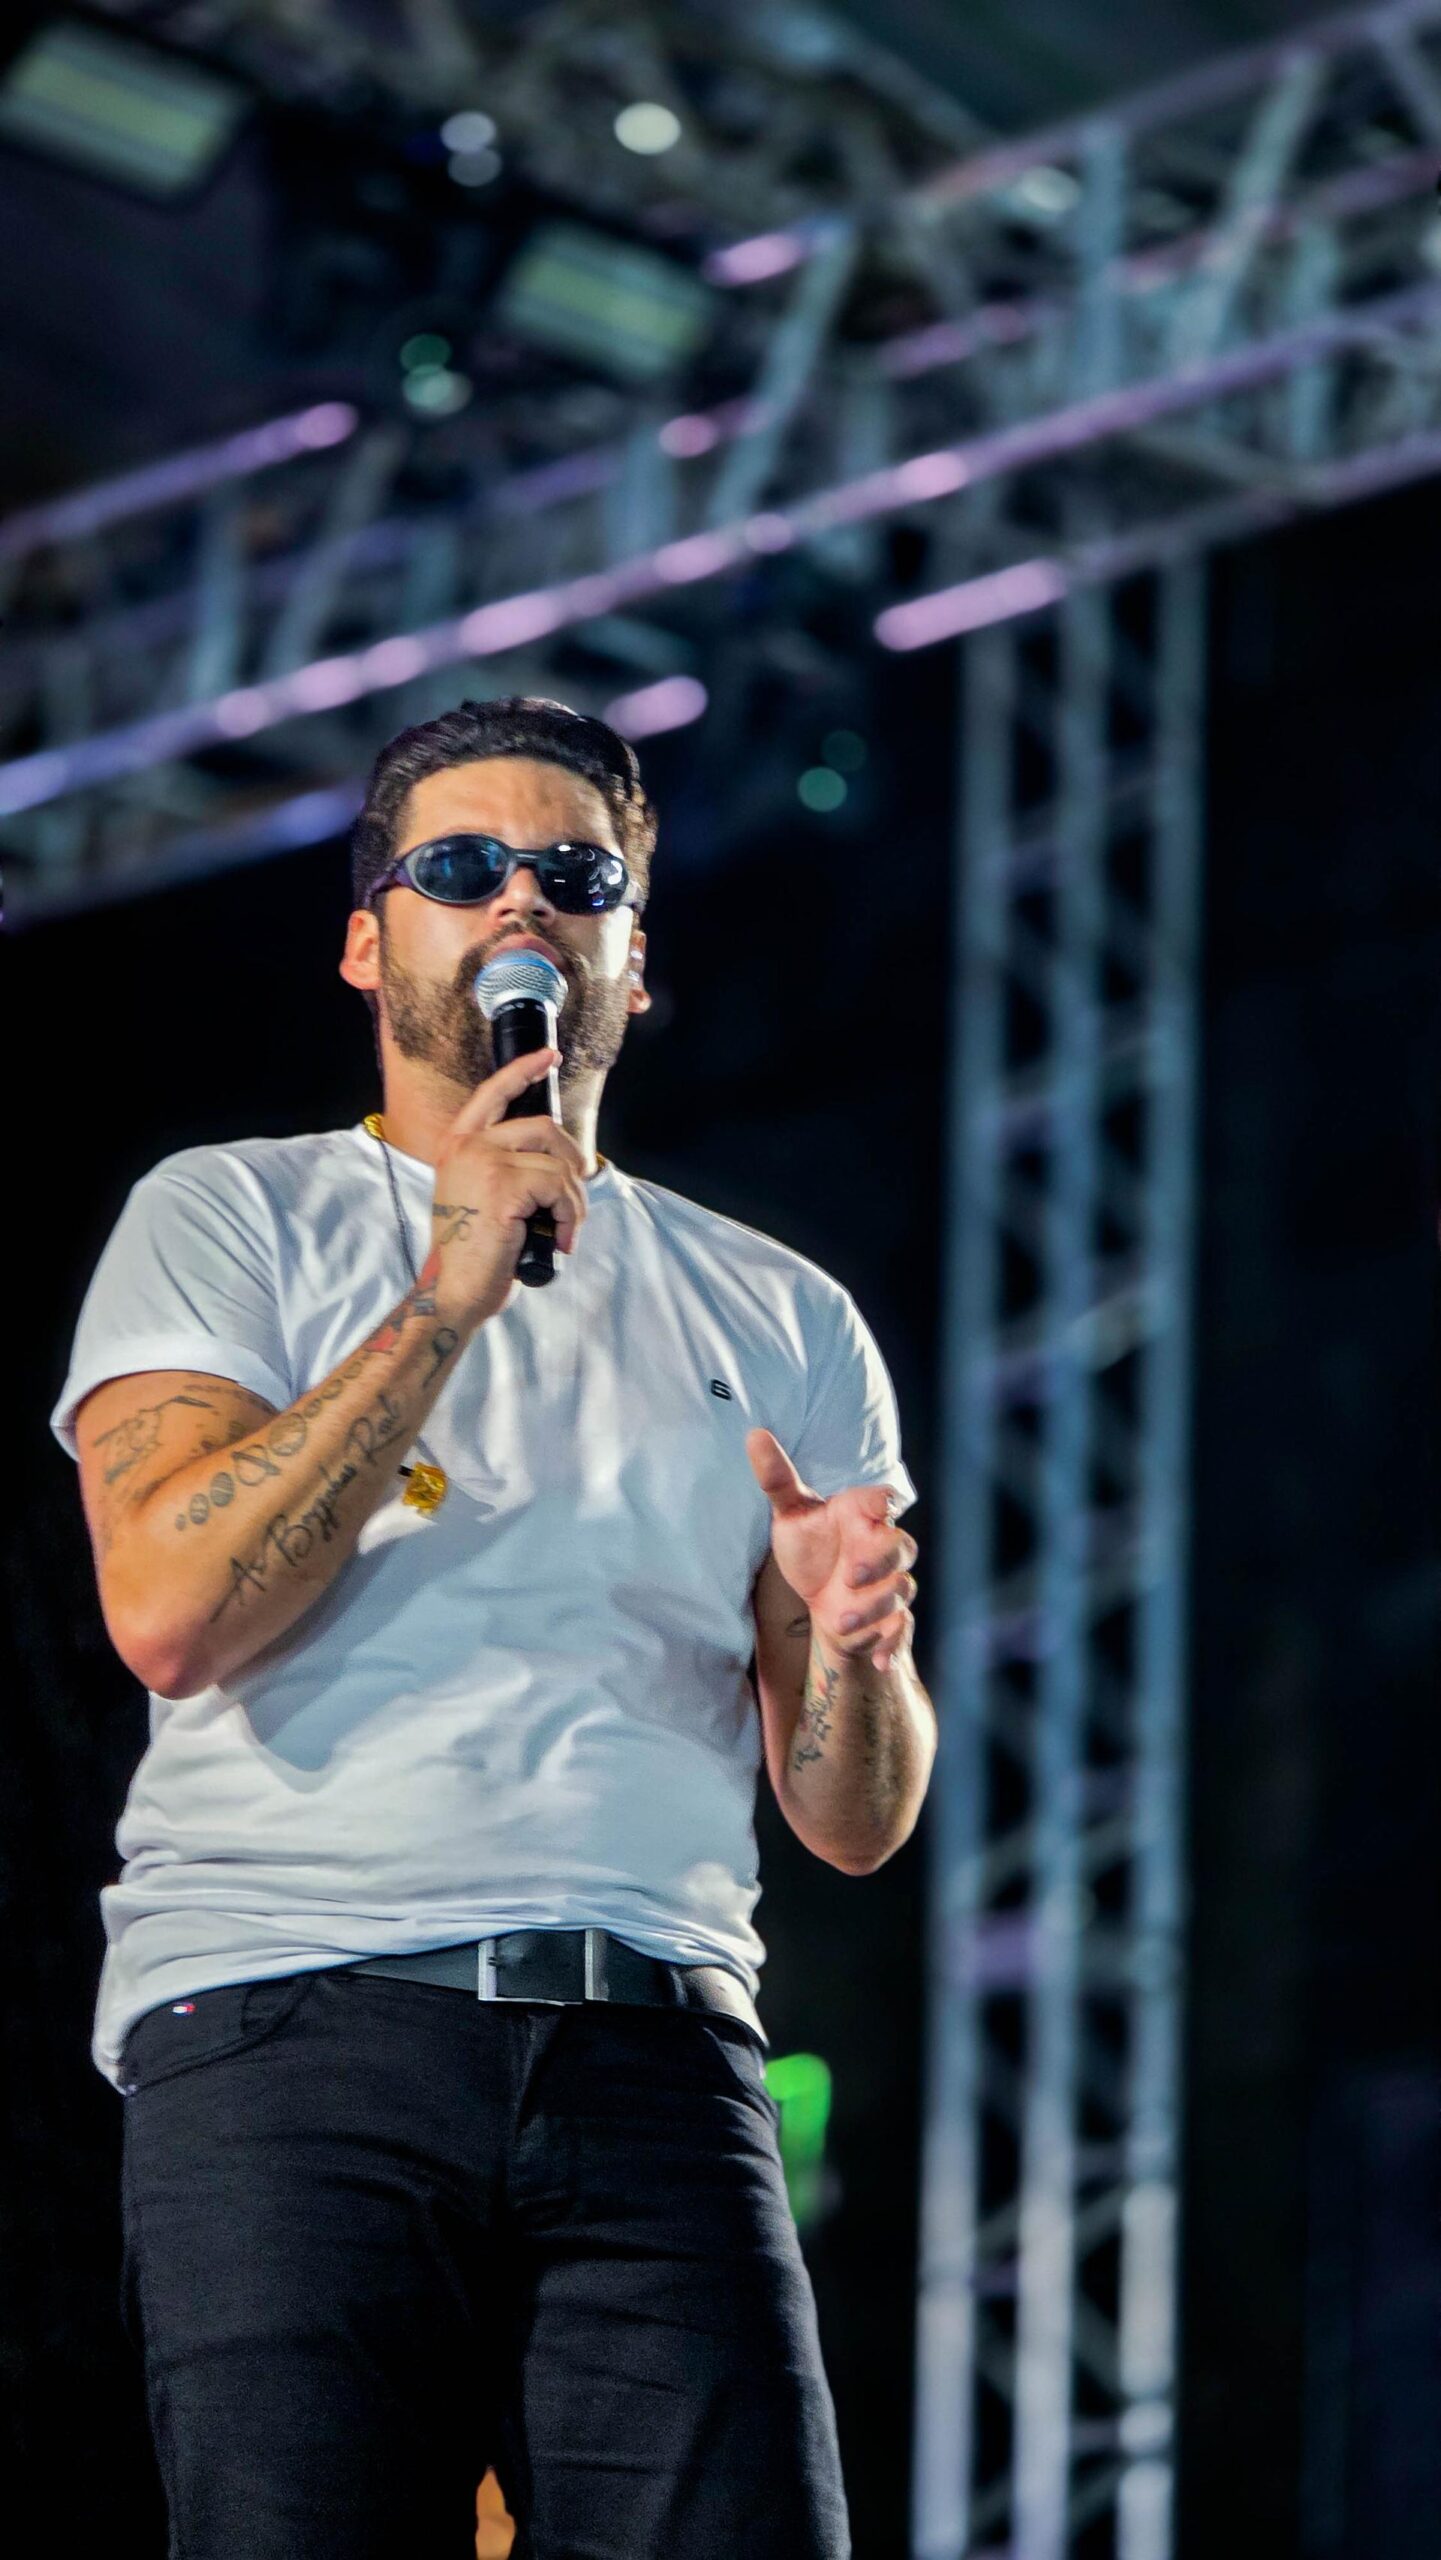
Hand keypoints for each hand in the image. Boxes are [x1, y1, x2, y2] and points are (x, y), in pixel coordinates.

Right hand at [428, 1048, 588, 1327]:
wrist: (456, 1289)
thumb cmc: (475, 1253)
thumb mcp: (482, 1196)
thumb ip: (505, 1167)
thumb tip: (559, 1159)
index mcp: (457, 1145)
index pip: (492, 1093)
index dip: (523, 1069)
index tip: (550, 1056)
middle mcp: (466, 1146)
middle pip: (544, 1127)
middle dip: (574, 1161)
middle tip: (577, 1196)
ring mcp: (483, 1161)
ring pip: (557, 1163)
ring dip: (574, 1201)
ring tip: (567, 1230)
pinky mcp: (503, 1184)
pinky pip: (559, 1187)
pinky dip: (571, 1216)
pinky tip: (562, 1240)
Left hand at [746, 1427, 917, 1673]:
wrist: (822, 1600)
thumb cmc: (811, 1548)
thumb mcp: (790, 1515)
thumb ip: (778, 1478)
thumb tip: (754, 1434)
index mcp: (863, 1516)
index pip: (886, 1501)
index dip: (886, 1502)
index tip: (879, 1506)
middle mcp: (881, 1549)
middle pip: (903, 1548)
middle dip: (881, 1562)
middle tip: (850, 1575)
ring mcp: (888, 1586)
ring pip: (900, 1591)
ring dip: (874, 1608)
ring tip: (838, 1621)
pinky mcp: (889, 1619)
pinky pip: (903, 1631)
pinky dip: (894, 1646)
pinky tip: (878, 1659)